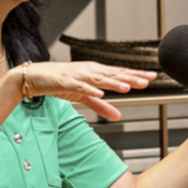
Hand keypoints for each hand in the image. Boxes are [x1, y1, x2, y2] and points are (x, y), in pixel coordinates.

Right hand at [19, 61, 155, 119]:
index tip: (153, 76)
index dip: (136, 75)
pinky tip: (100, 93)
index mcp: (96, 73)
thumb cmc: (60, 82)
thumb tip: (119, 115)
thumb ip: (102, 106)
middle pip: (114, 75)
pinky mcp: (66, 81)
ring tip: (127, 87)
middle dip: (131, 78)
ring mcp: (78, 75)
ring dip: (114, 83)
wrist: (35, 77)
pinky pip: (80, 86)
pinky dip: (90, 89)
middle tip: (148, 81)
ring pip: (100, 79)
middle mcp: (90, 71)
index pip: (120, 74)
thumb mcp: (84, 97)